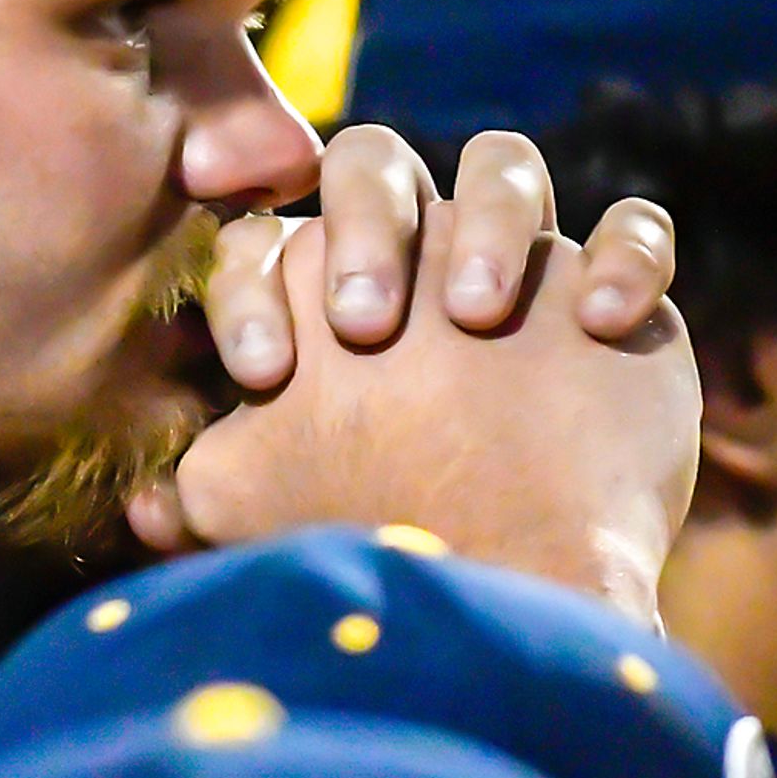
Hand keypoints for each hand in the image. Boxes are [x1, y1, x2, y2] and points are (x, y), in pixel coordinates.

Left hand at [130, 206, 699, 623]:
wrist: (521, 612)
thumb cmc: (382, 556)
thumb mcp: (273, 523)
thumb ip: (201, 491)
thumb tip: (142, 504)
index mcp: (325, 302)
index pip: (272, 236)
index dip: (253, 287)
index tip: (262, 375)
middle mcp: (418, 267)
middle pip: (378, 165)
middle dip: (365, 225)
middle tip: (366, 325)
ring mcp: (522, 273)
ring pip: (503, 167)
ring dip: (486, 220)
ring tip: (476, 314)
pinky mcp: (616, 303)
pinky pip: (634, 232)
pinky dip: (622, 259)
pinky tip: (602, 321)